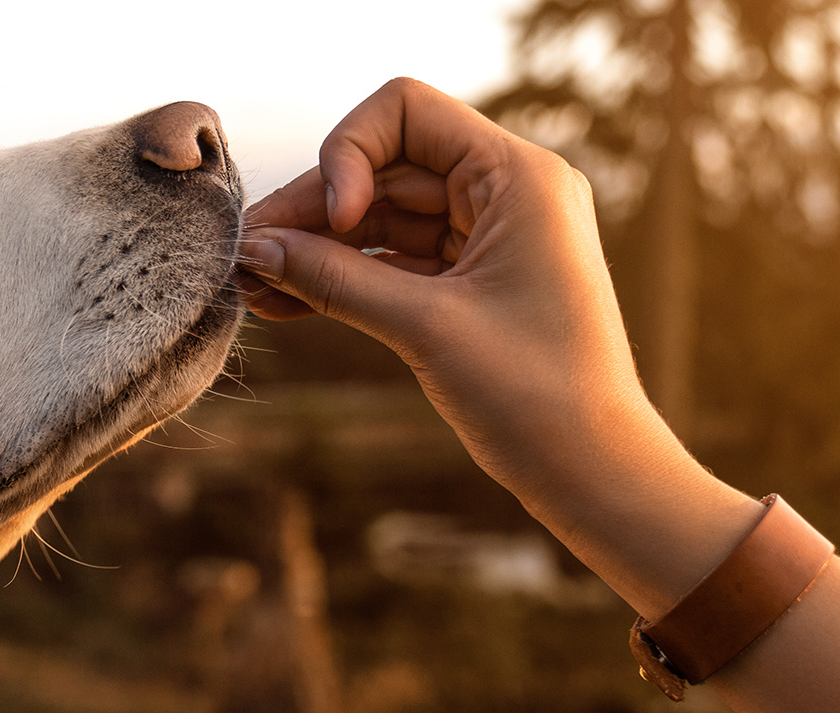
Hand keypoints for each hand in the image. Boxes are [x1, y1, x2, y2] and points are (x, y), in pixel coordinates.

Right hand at [238, 78, 756, 615]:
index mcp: (518, 176)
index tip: (333, 221)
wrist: (594, 472)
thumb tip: (254, 248)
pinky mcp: (475, 281)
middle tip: (245, 256)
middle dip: (315, 210)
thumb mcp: (425, 327)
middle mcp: (508, 191)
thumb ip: (334, 278)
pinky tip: (286, 301)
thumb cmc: (534, 395)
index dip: (350, 152)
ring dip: (320, 248)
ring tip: (252, 287)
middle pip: (385, 167)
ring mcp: (491, 235)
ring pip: (384, 217)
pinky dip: (346, 277)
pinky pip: (397, 260)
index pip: (406, 112)